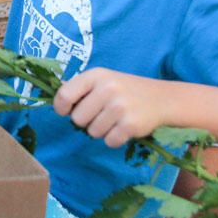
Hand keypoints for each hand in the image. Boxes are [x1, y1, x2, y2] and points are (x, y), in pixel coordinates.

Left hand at [53, 68, 167, 147]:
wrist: (162, 98)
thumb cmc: (125, 89)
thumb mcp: (103, 80)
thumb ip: (79, 87)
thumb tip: (55, 98)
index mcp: (96, 76)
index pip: (64, 95)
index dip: (61, 108)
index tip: (66, 111)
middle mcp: (108, 88)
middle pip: (77, 119)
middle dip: (86, 122)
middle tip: (100, 115)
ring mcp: (120, 106)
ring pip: (93, 132)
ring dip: (101, 131)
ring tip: (114, 119)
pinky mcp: (131, 124)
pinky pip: (109, 141)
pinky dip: (114, 139)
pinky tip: (123, 128)